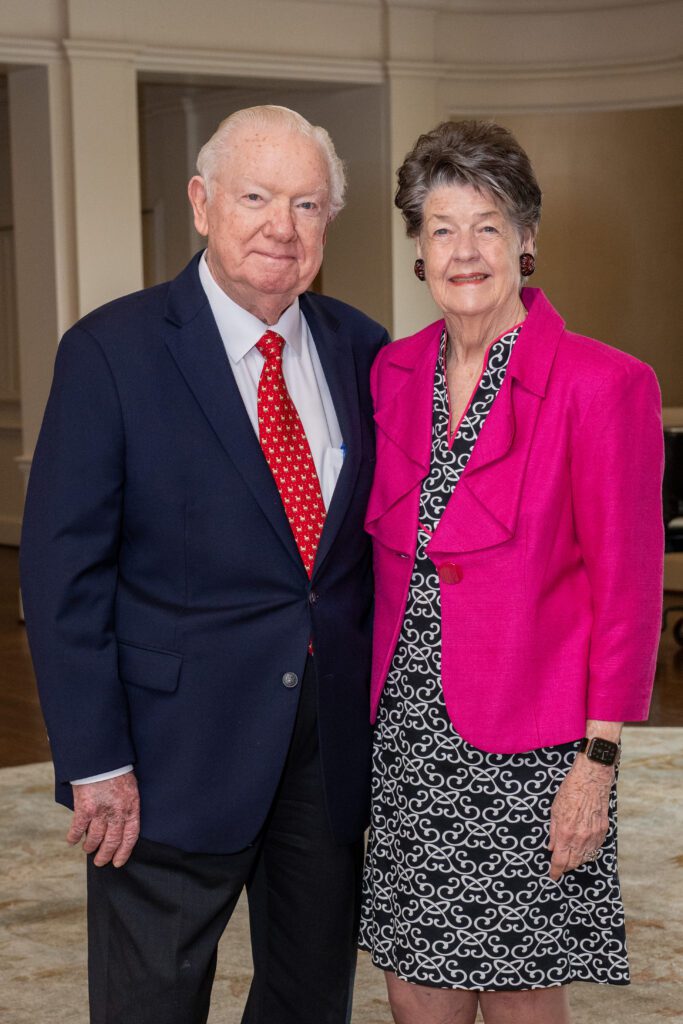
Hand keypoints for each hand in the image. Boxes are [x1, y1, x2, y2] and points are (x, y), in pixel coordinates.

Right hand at [67, 773, 139, 867]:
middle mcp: (117, 812)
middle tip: (100, 862)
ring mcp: (100, 812)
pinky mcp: (85, 808)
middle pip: (112, 841)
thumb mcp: (130, 787)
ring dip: (90, 847)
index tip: (118, 862)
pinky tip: (72, 841)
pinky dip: (74, 837)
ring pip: (96, 838)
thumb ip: (127, 804)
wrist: (102, 758)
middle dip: (105, 854)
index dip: (124, 851)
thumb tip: (121, 820)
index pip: (130, 836)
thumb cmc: (117, 769)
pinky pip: (78, 829)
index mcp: (131, 807)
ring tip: (88, 849)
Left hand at [547, 757, 612, 880]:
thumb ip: (552, 832)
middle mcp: (580, 838)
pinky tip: (582, 848)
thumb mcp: (554, 811)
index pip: (560, 861)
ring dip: (577, 861)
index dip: (555, 871)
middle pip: (573, 863)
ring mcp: (593, 836)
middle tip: (559, 866)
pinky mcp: (603, 832)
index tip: (553, 876)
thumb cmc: (570, 792)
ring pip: (585, 858)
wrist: (591, 780)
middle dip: (565, 867)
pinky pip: (595, 849)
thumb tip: (551, 848)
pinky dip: (588, 852)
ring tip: (570, 857)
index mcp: (565, 833)